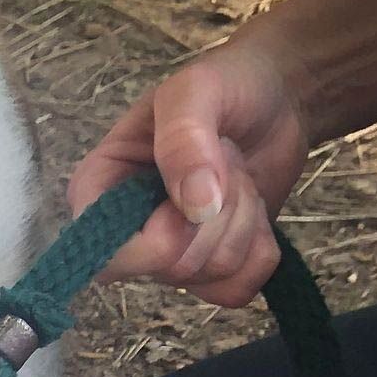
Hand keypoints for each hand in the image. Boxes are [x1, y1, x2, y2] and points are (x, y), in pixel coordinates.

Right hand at [69, 37, 310, 307]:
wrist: (277, 98)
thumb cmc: (224, 86)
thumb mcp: (195, 91)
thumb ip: (184, 140)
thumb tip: (194, 208)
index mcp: (99, 190)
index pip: (103, 256)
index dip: (155, 240)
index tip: (190, 200)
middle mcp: (126, 233)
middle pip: (169, 268)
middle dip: (215, 217)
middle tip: (224, 163)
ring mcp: (170, 255)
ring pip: (208, 276)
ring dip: (242, 222)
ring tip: (237, 176)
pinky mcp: (212, 269)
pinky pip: (237, 290)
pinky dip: (260, 250)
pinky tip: (254, 211)